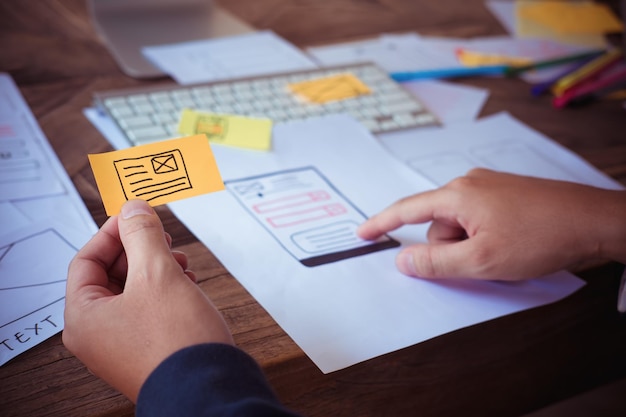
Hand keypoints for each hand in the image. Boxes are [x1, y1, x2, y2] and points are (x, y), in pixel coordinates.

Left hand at [63, 200, 233, 401]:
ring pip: (132, 291)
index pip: (86, 260)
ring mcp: (121, 345)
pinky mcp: (146, 349)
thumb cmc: (177, 341)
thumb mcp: (157, 273)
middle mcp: (97, 335)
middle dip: (139, 250)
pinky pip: (147, 309)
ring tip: (181, 262)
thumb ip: (142, 234)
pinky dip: (164, 290)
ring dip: (155, 268)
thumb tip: (133, 208)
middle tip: (162, 237)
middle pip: (110, 275)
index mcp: (84, 317)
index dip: (112, 232)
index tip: (136, 216)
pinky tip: (186, 283)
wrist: (208, 388)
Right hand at [358, 168, 625, 279]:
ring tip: (503, 254)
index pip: (407, 209)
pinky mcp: (505, 194)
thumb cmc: (539, 238)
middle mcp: (469, 183)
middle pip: (438, 224)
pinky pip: (478, 219)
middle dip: (450, 249)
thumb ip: (435, 263)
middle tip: (481, 261)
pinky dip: (483, 237)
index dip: (382, 223)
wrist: (594, 220)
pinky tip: (510, 246)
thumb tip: (401, 260)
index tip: (362, 233)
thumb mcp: (482, 260)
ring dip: (470, 245)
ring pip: (460, 225)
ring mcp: (489, 186)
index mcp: (457, 194)